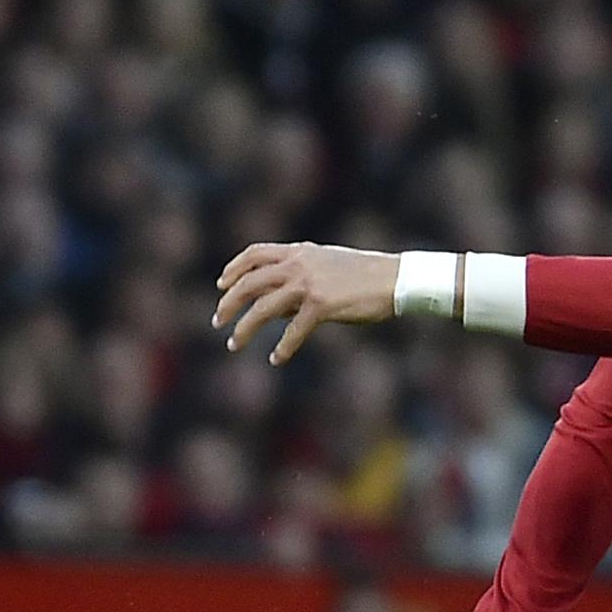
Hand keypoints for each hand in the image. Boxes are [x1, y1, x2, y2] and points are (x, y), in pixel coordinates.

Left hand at [213, 243, 398, 364]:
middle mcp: (298, 264)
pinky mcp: (321, 306)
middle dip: (229, 303)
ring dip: (244, 329)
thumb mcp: (326, 268)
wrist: (394, 279)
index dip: (233, 269)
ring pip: (263, 308)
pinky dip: (282, 348)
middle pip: (250, 283)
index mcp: (299, 252)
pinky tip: (276, 359)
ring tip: (234, 344)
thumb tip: (274, 309)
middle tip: (217, 321)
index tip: (221, 285)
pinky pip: (293, 331)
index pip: (255, 254)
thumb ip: (297, 282)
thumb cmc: (364, 276)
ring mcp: (308, 284)